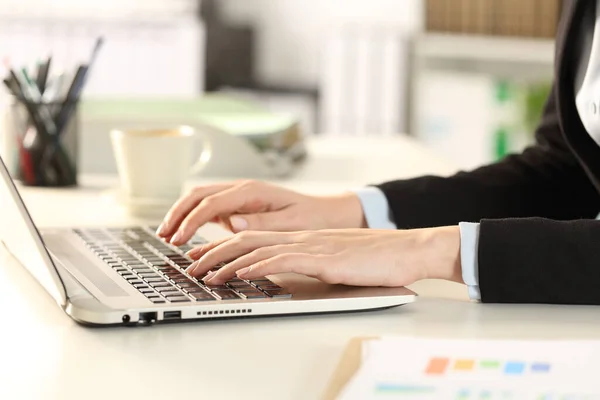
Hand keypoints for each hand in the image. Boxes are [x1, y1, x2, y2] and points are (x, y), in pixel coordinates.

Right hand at [156, 180, 365, 244]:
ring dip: (181, 214)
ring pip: (200, 199)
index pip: (212, 202)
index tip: (179, 237)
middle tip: (163, 235)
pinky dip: (193, 219)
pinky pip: (210, 209)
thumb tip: (233, 221)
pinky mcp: (239, 207)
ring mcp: (238, 197)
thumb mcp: (292, 222)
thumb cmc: (312, 216)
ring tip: (166, 234)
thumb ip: (262, 222)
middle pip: (198, 195)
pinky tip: (184, 233)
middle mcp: (242, 190)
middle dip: (177, 213)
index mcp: (252, 191)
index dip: (192, 220)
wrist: (326, 212)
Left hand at [185, 226, 462, 286]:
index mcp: (302, 238)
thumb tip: (285, 274)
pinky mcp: (324, 258)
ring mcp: (311, 246)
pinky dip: (258, 266)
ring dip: (226, 261)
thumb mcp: (334, 260)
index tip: (203, 258)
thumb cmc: (375, 259)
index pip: (254, 238)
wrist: (408, 250)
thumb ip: (308, 263)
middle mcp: (301, 238)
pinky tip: (241, 273)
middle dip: (213, 252)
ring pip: (258, 248)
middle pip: (246, 239)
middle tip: (190, 266)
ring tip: (204, 273)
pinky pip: (284, 260)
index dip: (223, 247)